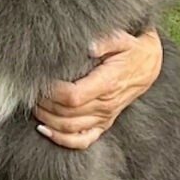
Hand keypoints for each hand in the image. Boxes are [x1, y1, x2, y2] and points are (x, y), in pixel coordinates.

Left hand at [33, 27, 162, 149]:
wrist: (149, 64)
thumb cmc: (132, 49)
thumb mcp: (122, 39)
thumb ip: (105, 41)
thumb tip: (89, 46)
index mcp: (108, 84)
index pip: (73, 96)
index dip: (53, 93)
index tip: (40, 82)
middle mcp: (106, 104)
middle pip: (67, 114)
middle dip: (45, 105)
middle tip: (30, 93)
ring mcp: (105, 117)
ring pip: (71, 128)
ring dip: (48, 120)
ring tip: (33, 107)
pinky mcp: (104, 123)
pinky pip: (83, 140)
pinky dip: (63, 140)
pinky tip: (45, 130)